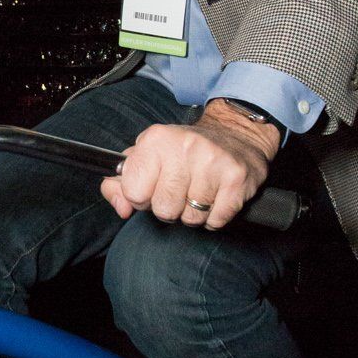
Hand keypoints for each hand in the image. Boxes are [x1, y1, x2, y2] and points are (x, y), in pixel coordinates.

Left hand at [99, 99, 280, 229]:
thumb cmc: (184, 152)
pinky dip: (214, 217)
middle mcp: (184, 147)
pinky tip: (216, 197)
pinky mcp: (236, 178)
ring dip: (193, 213)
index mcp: (156, 139)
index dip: (141, 197)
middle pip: (163, 209)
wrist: (236, 136)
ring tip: (199, 191)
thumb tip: (122, 208)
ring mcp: (213, 162)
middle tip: (180, 190)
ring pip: (190, 219)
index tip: (153, 187)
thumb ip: (121, 183)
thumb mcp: (146, 156)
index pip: (133, 191)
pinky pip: (215, 221)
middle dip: (169, 207)